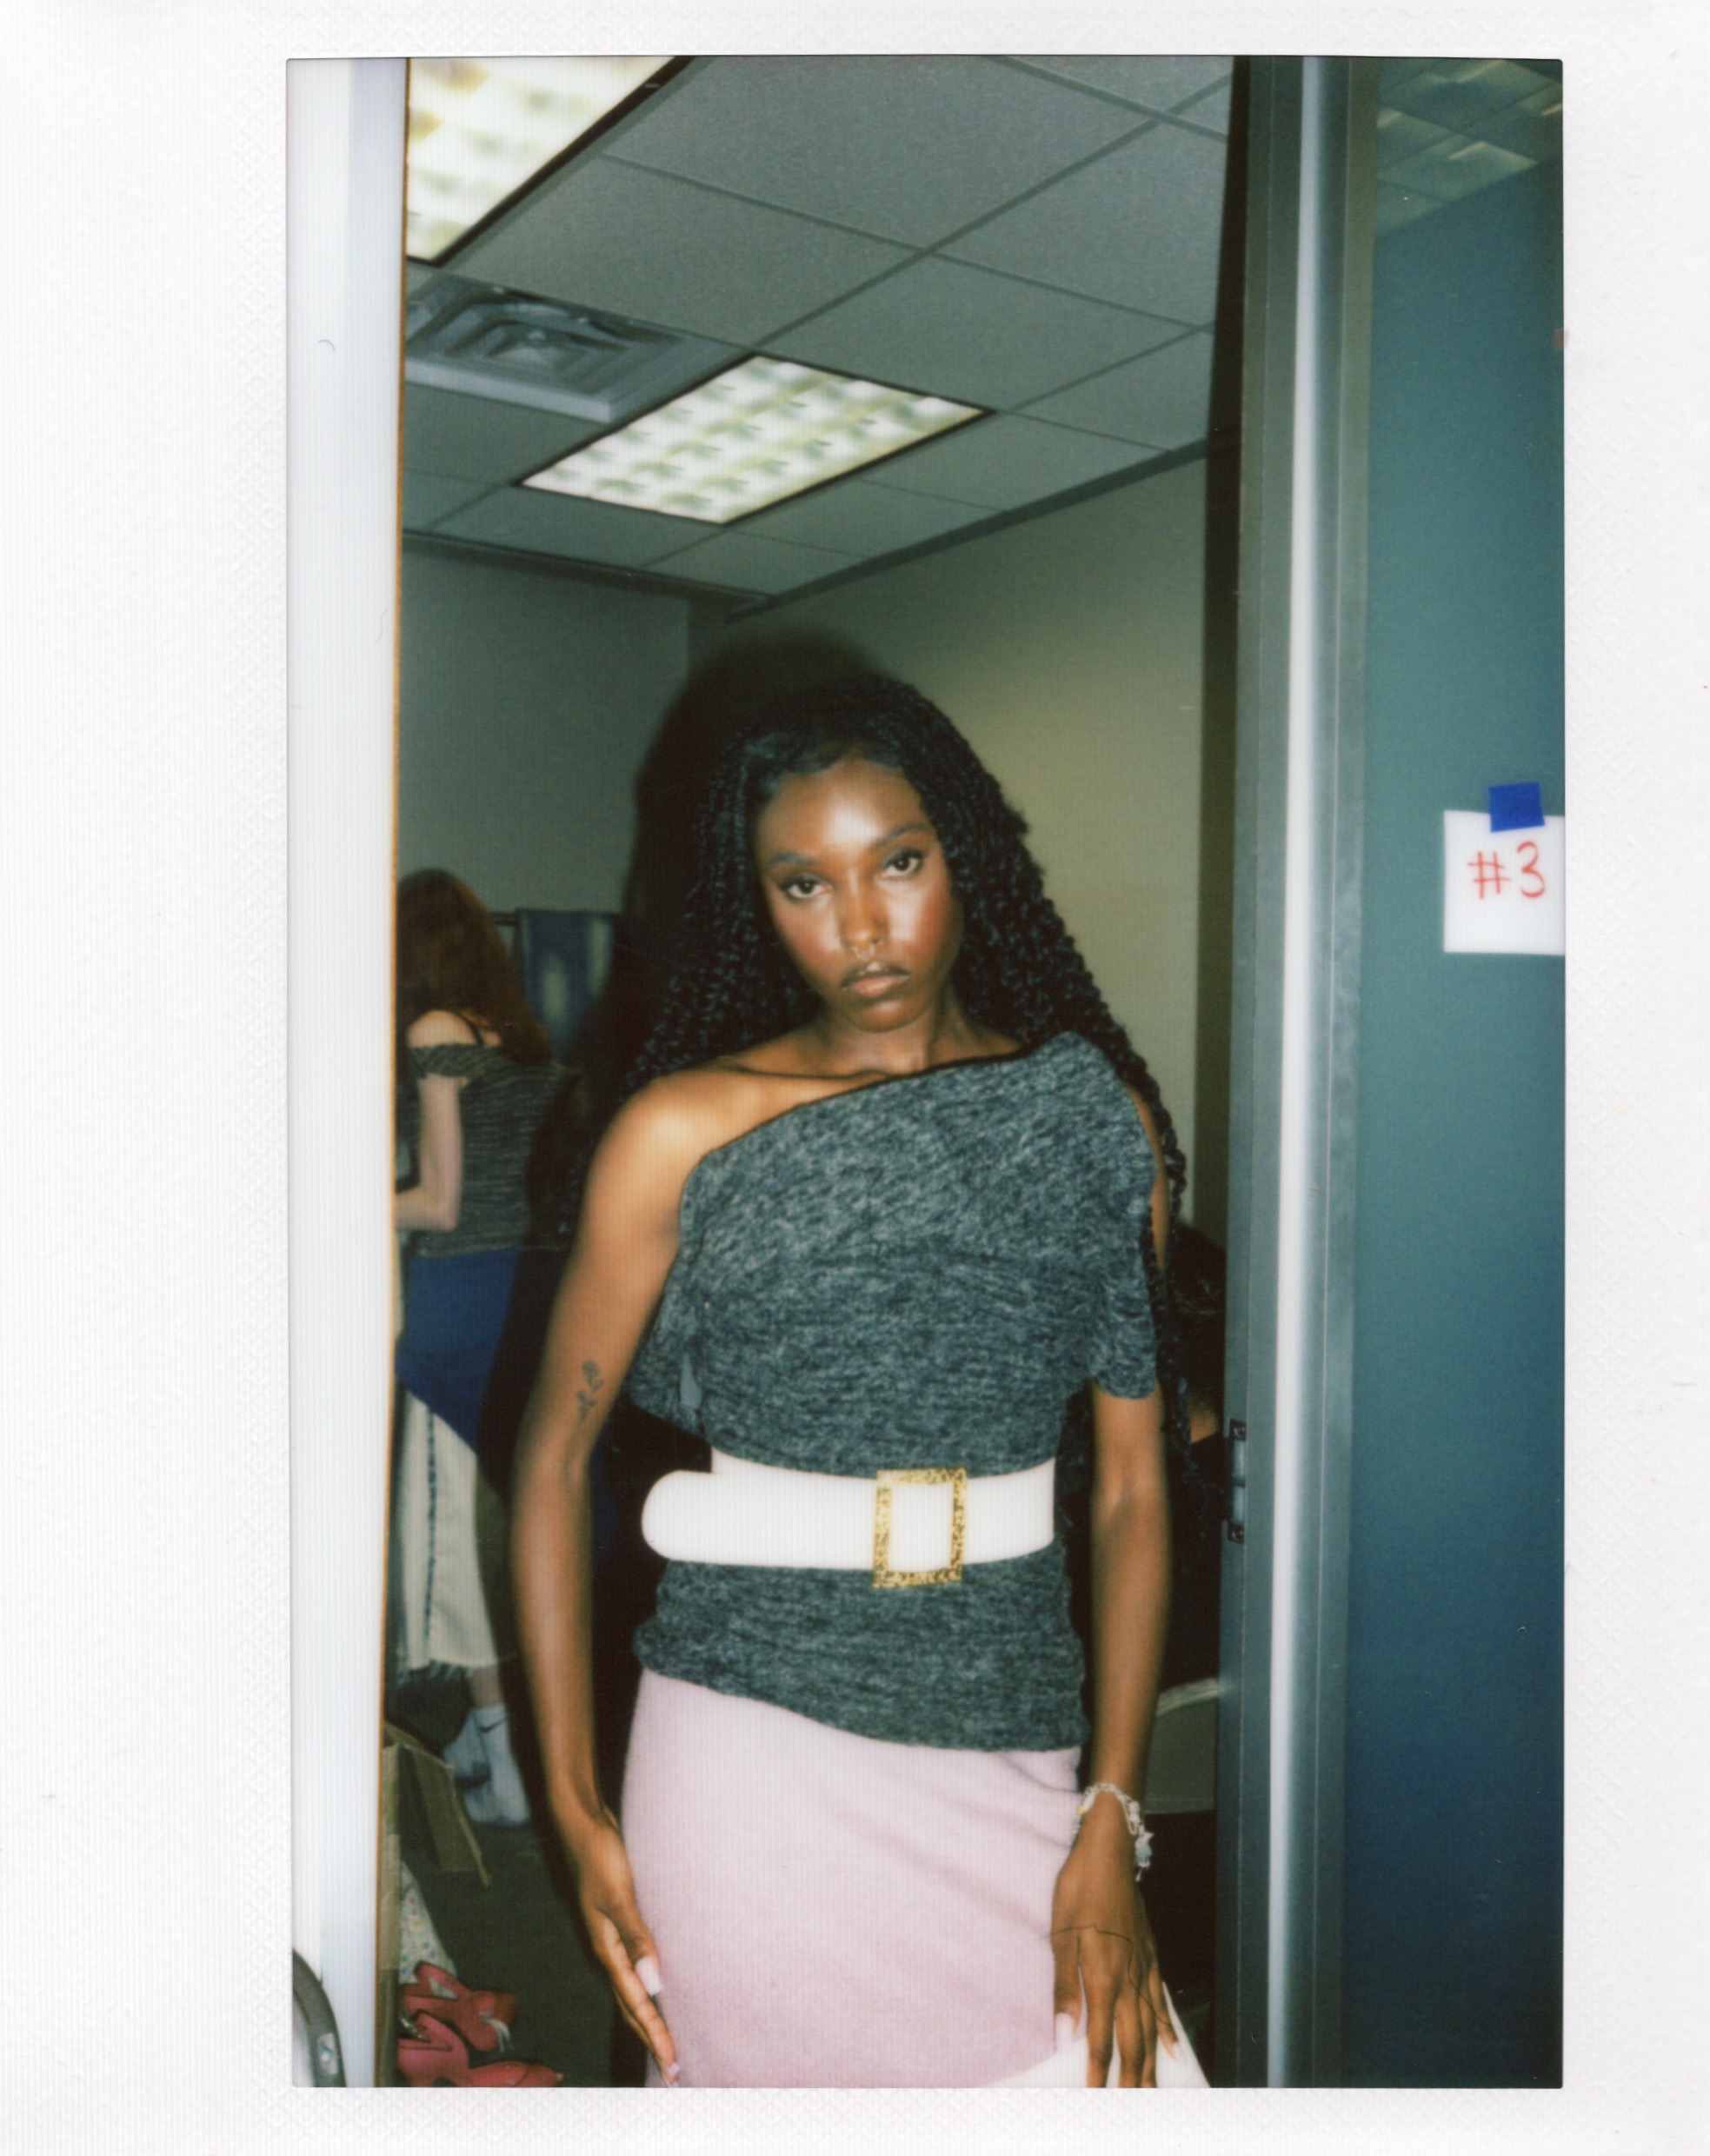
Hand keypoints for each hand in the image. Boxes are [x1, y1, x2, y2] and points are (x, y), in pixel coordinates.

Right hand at [562, 1805, 676, 2081]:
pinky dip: (648, 1987)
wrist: (583, 1823)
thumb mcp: (619, 1896)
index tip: (673, 2064)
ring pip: (633, 1989)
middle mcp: (609, 1950)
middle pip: (632, 2005)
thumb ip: (636, 1938)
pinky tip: (660, 1987)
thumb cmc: (601, 1855)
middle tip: (675, 2070)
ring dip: (650, 2017)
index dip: (655, 2034)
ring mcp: (613, 1937)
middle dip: (652, 2037)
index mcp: (607, 1950)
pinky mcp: (622, 1921)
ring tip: (668, 2041)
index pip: (636, 2003)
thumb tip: (655, 1984)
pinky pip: (636, 1966)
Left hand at [1049, 1800, 1175, 2086]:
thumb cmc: (1078, 1890)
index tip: (1094, 2098)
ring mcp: (1144, 1969)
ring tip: (1150, 2093)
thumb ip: (1063, 1989)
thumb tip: (1063, 2035)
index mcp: (1103, 1977)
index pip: (1102, 2039)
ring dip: (1150, 2064)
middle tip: (1128, 2108)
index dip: (1098, 2072)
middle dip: (1130, 2079)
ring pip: (1151, 2029)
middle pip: (1133, 2042)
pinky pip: (1161, 2003)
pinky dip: (1167, 2030)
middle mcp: (1129, 1980)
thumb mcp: (1060, 1935)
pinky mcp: (1151, 1957)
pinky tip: (1173, 2051)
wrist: (1109, 1853)